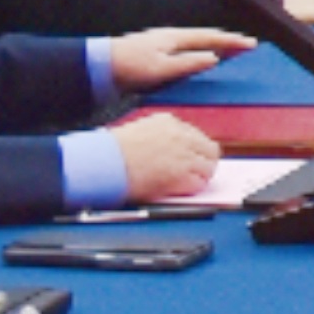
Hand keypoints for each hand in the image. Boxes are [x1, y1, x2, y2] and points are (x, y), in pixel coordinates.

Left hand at [102, 23, 248, 88]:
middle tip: (245, 46)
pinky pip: (185, 52)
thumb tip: (214, 58)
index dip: (232, 41)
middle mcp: (170, 37)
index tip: (251, 44)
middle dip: (226, 41)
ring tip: (229, 53)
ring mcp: (161, 44)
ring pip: (195, 44)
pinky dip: (199, 54)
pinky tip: (199, 62)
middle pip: (204, 37)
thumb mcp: (162, 68)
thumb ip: (188, 63)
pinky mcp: (154, 55)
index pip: (210, 38)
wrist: (99, 66)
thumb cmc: (129, 66)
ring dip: (213, 47)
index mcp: (174, 37)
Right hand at [108, 112, 224, 202]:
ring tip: (188, 183)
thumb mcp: (138, 132)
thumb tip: (171, 151)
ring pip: (209, 167)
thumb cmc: (112, 152)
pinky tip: (182, 190)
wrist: (104, 164)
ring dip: (200, 176)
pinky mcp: (181, 175)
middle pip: (209, 149)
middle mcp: (180, 136)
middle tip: (196, 173)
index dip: (194, 150)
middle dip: (203, 162)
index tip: (190, 158)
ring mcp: (184, 155)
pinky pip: (199, 184)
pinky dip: (193, 188)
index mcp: (168, 122)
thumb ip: (159, 137)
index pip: (195, 135)